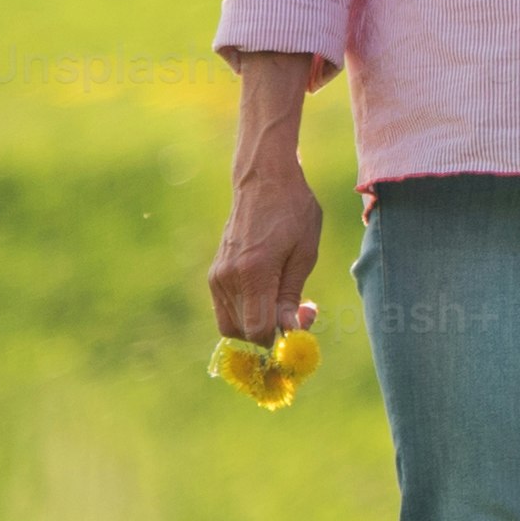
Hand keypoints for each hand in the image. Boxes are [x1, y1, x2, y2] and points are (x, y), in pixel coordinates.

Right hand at [205, 158, 324, 346]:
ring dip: (260, 324)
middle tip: (301, 313)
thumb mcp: (305, 253)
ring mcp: (217, 277)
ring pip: (233, 325)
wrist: (264, 181)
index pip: (258, 329)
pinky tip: (272, 294)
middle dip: (272, 333)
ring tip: (289, 301)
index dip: (279, 339)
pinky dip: (248, 312)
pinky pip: (228, 309)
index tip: (301, 326)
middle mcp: (228, 278)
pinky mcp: (214, 274)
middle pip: (244, 333)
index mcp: (254, 272)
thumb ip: (292, 295)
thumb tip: (290, 332)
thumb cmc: (293, 212)